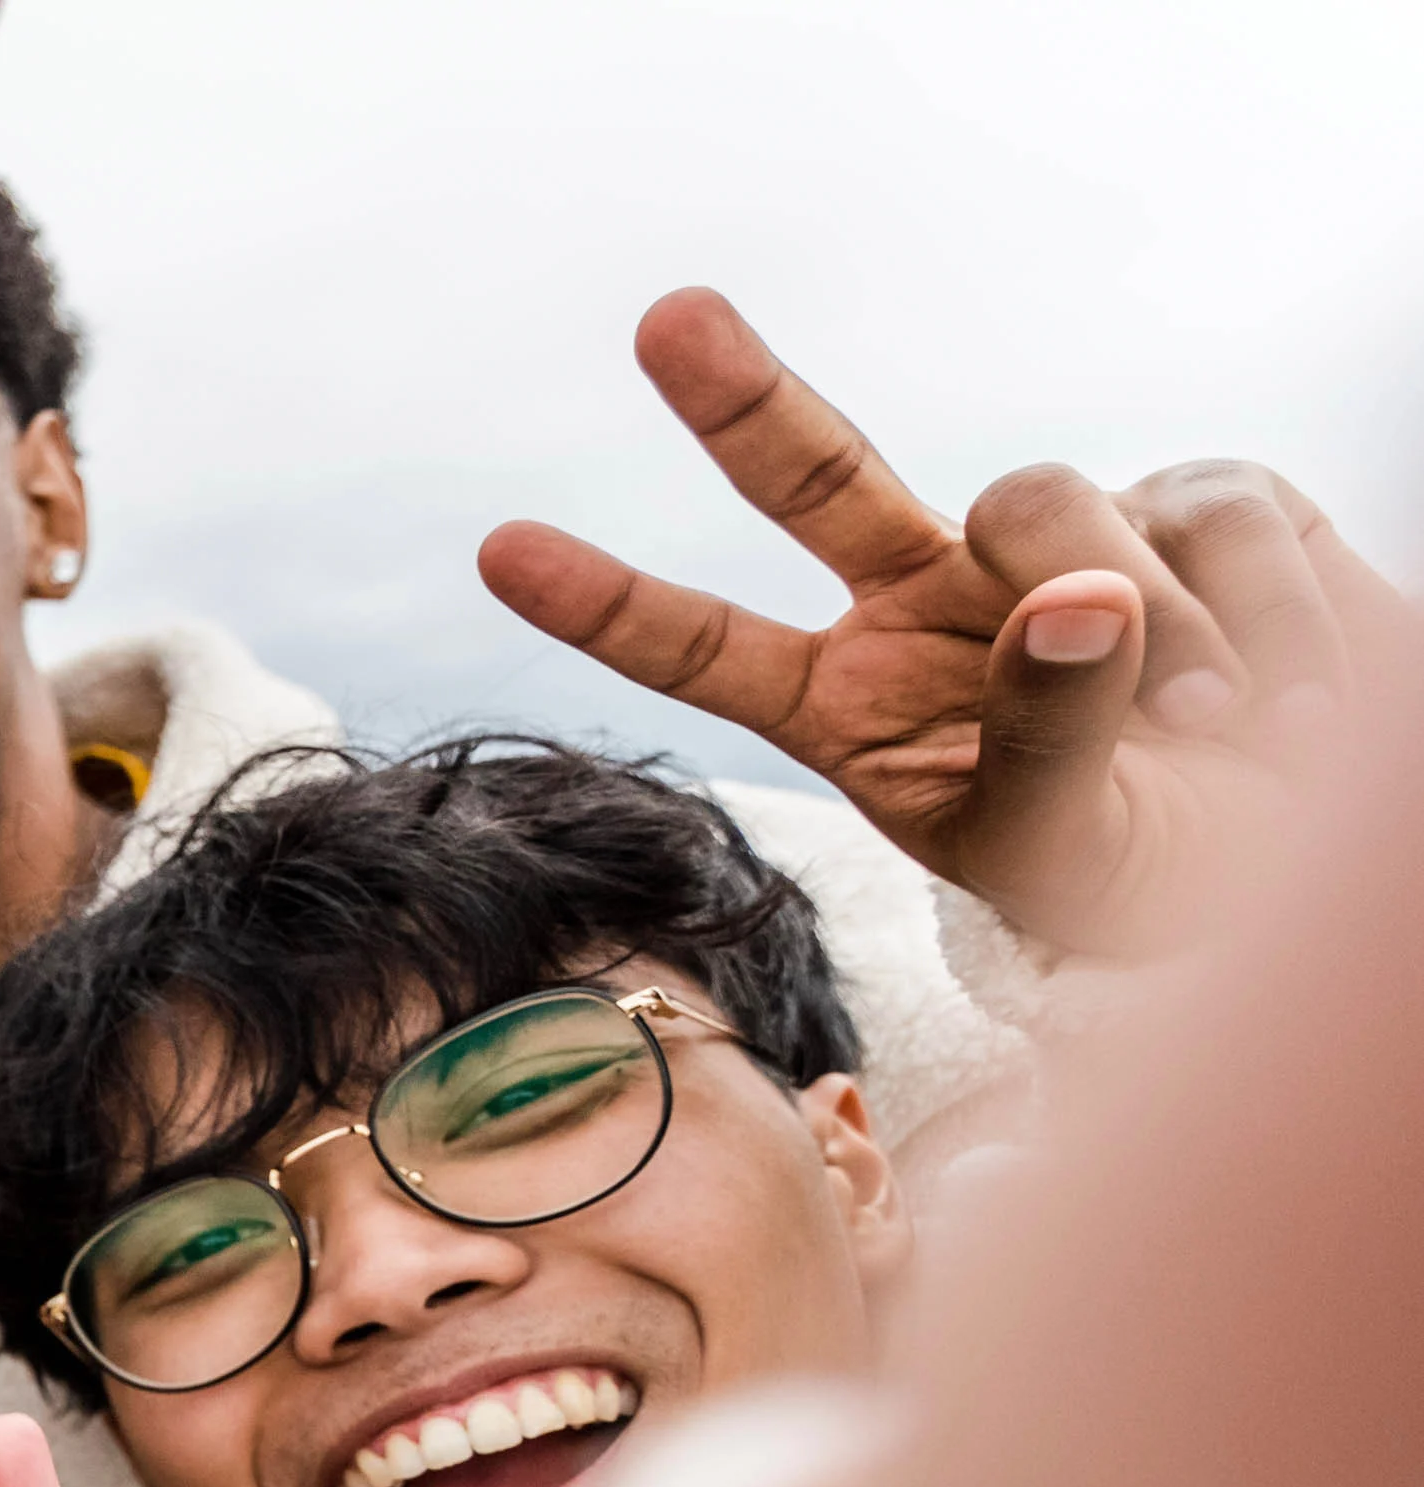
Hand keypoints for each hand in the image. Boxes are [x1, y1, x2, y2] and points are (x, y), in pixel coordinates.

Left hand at [478, 289, 1406, 959]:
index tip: (498, 551)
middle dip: (740, 398)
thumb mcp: (1065, 845)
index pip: (708, 650)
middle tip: (664, 322)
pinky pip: (1205, 517)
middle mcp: (924, 602)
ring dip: (1141, 623)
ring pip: (1041, 505)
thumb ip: (1043, 741)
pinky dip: (1258, 619)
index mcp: (852, 703)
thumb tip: (1075, 602)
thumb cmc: (1143, 861)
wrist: (1291, 841)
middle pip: (817, 477)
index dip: (610, 604)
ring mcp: (1043, 542)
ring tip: (1213, 726)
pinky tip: (1282, 694)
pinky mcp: (1179, 497)